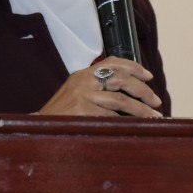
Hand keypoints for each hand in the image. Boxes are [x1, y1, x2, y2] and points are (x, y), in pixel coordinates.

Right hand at [35, 56, 163, 117]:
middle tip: (156, 101)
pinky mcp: (84, 111)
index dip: (133, 67)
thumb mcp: (74, 94)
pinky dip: (127, 122)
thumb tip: (128, 92)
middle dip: (143, 91)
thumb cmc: (59, 116)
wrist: (36, 130)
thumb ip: (95, 88)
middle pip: (122, 80)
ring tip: (154, 117)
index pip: (112, 62)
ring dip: (142, 110)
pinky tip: (136, 127)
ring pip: (122, 101)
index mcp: (82, 74)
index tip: (148, 76)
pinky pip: (113, 117)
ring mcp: (83, 96)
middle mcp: (83, 81)